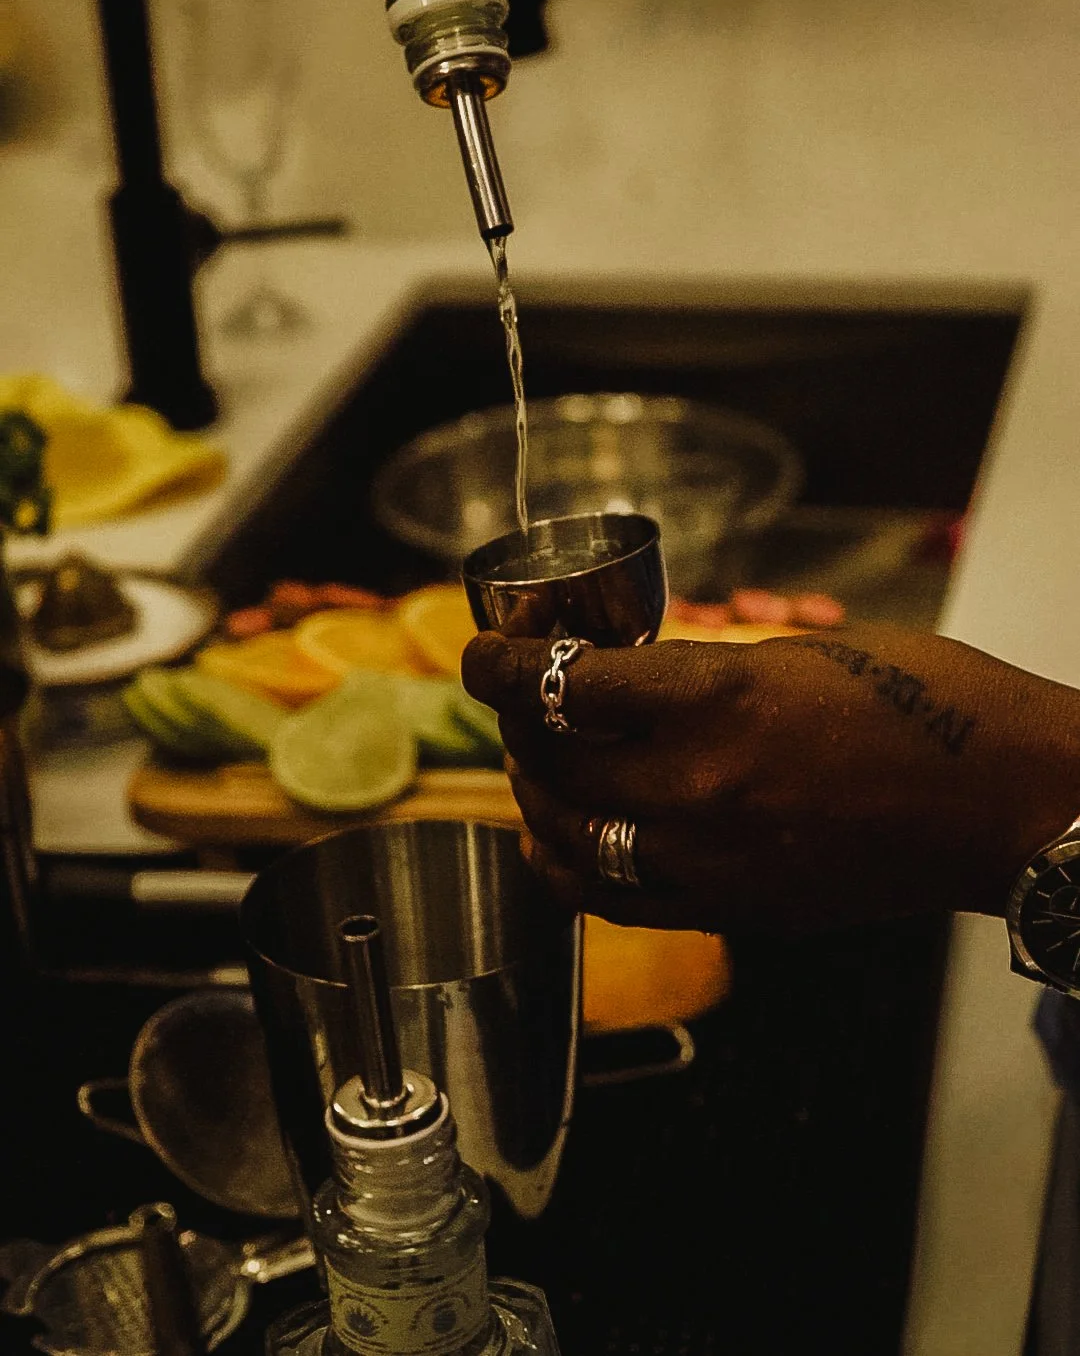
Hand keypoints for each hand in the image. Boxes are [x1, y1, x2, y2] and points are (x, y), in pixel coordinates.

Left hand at [462, 625, 1079, 933]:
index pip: (563, 683)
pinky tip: (556, 845)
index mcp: (716, 699)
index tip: (485, 653)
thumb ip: (707, 672)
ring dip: (536, 796)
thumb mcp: (807, 651)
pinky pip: (617, 900)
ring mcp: (713, 859)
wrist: (1010, 801)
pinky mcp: (736, 910)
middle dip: (518, 724)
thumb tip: (639, 681)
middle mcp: (697, 785)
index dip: (504, 664)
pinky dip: (571, 869)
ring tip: (535, 769)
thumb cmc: (933, 704)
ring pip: (572, 837)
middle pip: (553, 761)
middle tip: (517, 701)